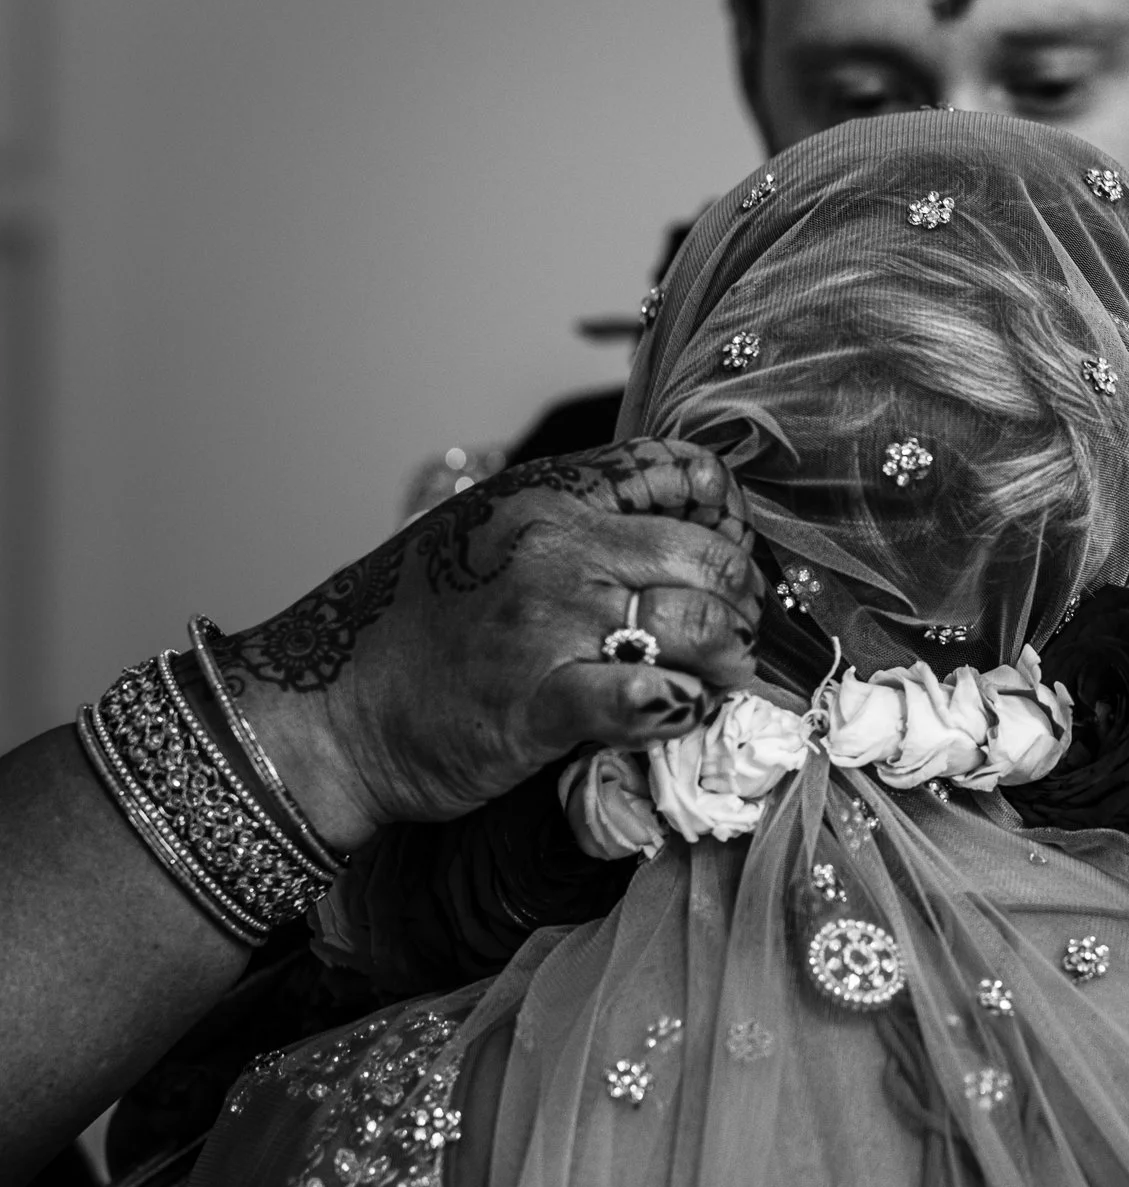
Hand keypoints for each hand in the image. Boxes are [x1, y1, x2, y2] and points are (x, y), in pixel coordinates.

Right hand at [216, 439, 763, 852]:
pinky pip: (647, 698)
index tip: (733, 554)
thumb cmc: (413, 628)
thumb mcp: (490, 535)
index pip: (683, 473)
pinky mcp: (540, 701)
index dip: (729, 517)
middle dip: (744, 598)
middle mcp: (555, 546)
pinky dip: (680, 708)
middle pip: (707, 555)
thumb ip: (577, 520)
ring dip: (729, 658)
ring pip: (697, 624)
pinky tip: (679, 713)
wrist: (325, 711)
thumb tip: (682, 519)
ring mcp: (549, 623)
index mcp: (548, 495)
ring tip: (722, 677)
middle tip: (743, 631)